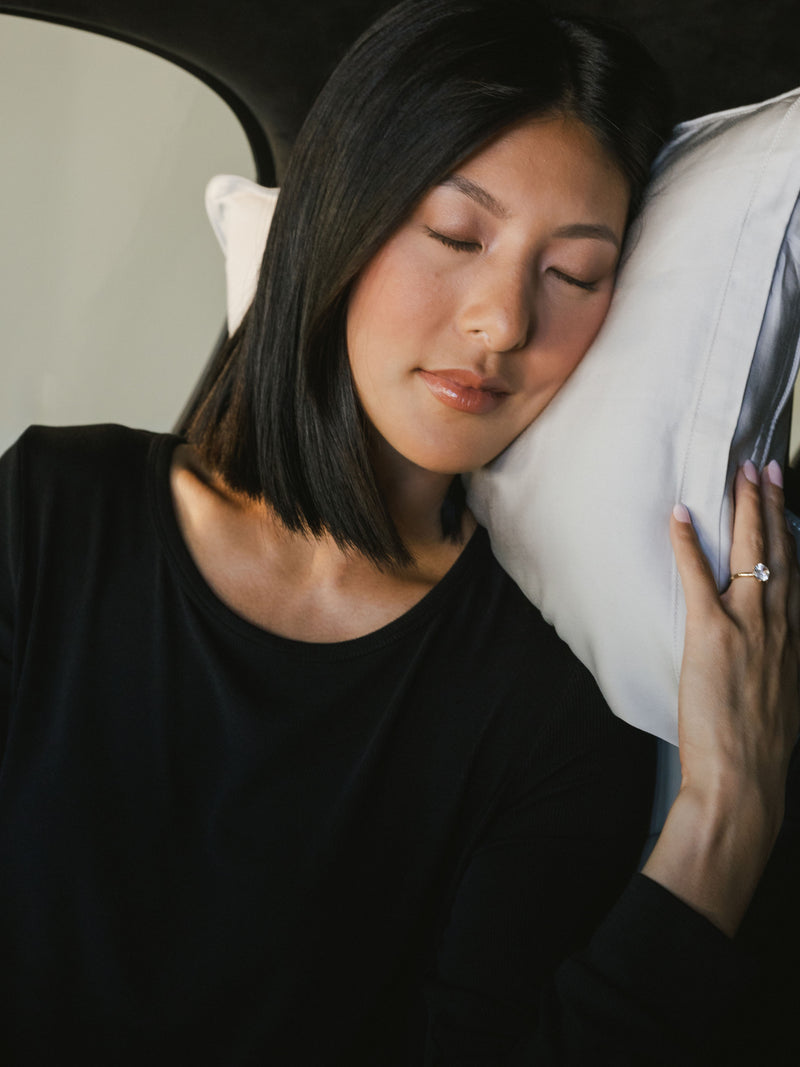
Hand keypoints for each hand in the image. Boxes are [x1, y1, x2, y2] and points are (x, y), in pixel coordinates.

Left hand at [671, 460, 799, 824]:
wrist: (743, 780)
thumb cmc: (757, 752)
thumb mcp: (782, 703)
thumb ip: (777, 671)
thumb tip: (769, 661)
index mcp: (793, 642)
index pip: (795, 576)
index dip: (791, 538)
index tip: (787, 508)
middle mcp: (779, 626)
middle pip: (780, 552)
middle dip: (774, 506)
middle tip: (767, 468)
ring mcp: (748, 627)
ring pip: (752, 554)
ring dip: (746, 509)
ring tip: (741, 473)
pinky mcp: (713, 636)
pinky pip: (699, 578)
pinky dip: (689, 543)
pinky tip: (681, 514)